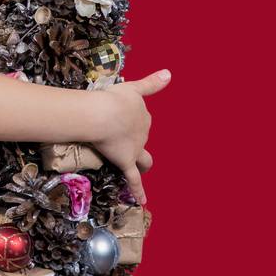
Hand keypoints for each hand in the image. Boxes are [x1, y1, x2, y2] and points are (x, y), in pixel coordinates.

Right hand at [91, 69, 170, 205]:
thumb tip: (170, 73)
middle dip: (132, 137)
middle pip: (140, 137)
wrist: (104, 114)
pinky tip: (143, 201)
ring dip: (143, 162)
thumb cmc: (113, 98)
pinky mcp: (127, 161)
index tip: (119, 116)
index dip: (130, 119)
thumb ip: (152, 83)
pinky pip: (134, 179)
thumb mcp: (133, 86)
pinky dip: (139, 190)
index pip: (140, 118)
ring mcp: (136, 149)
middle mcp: (143, 132)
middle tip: (114, 134)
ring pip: (144, 159)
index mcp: (143, 115)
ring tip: (139, 165)